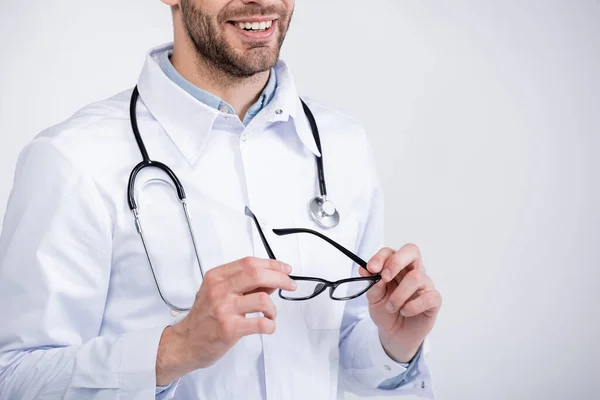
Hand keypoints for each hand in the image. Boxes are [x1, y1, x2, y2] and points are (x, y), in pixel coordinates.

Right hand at [155, 257, 295, 384]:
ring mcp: (224, 309)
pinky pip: (260, 323)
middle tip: (290, 285)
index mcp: (216, 277)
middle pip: (257, 274)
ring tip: (270, 315)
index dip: (272, 264)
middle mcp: (219, 289)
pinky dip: (270, 325)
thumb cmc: (204, 317)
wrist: (186, 343)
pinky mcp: (229, 328)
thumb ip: (243, 284)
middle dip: (280, 278)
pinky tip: (267, 326)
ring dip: (273, 308)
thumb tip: (272, 279)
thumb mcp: (218, 292)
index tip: (285, 269)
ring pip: (262, 299)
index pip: (249, 262)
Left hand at [359, 244, 441, 362]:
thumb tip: (365, 270)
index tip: (371, 269)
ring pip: (416, 277)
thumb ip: (371, 284)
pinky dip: (412, 306)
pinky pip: (428, 297)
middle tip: (385, 277)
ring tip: (390, 307)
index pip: (391, 252)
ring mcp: (425, 284)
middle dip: (396, 262)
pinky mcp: (434, 299)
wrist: (395, 334)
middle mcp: (412, 271)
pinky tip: (404, 312)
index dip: (381, 257)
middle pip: (411, 251)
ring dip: (399, 294)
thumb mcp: (374, 298)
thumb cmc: (386, 311)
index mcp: (396, 267)